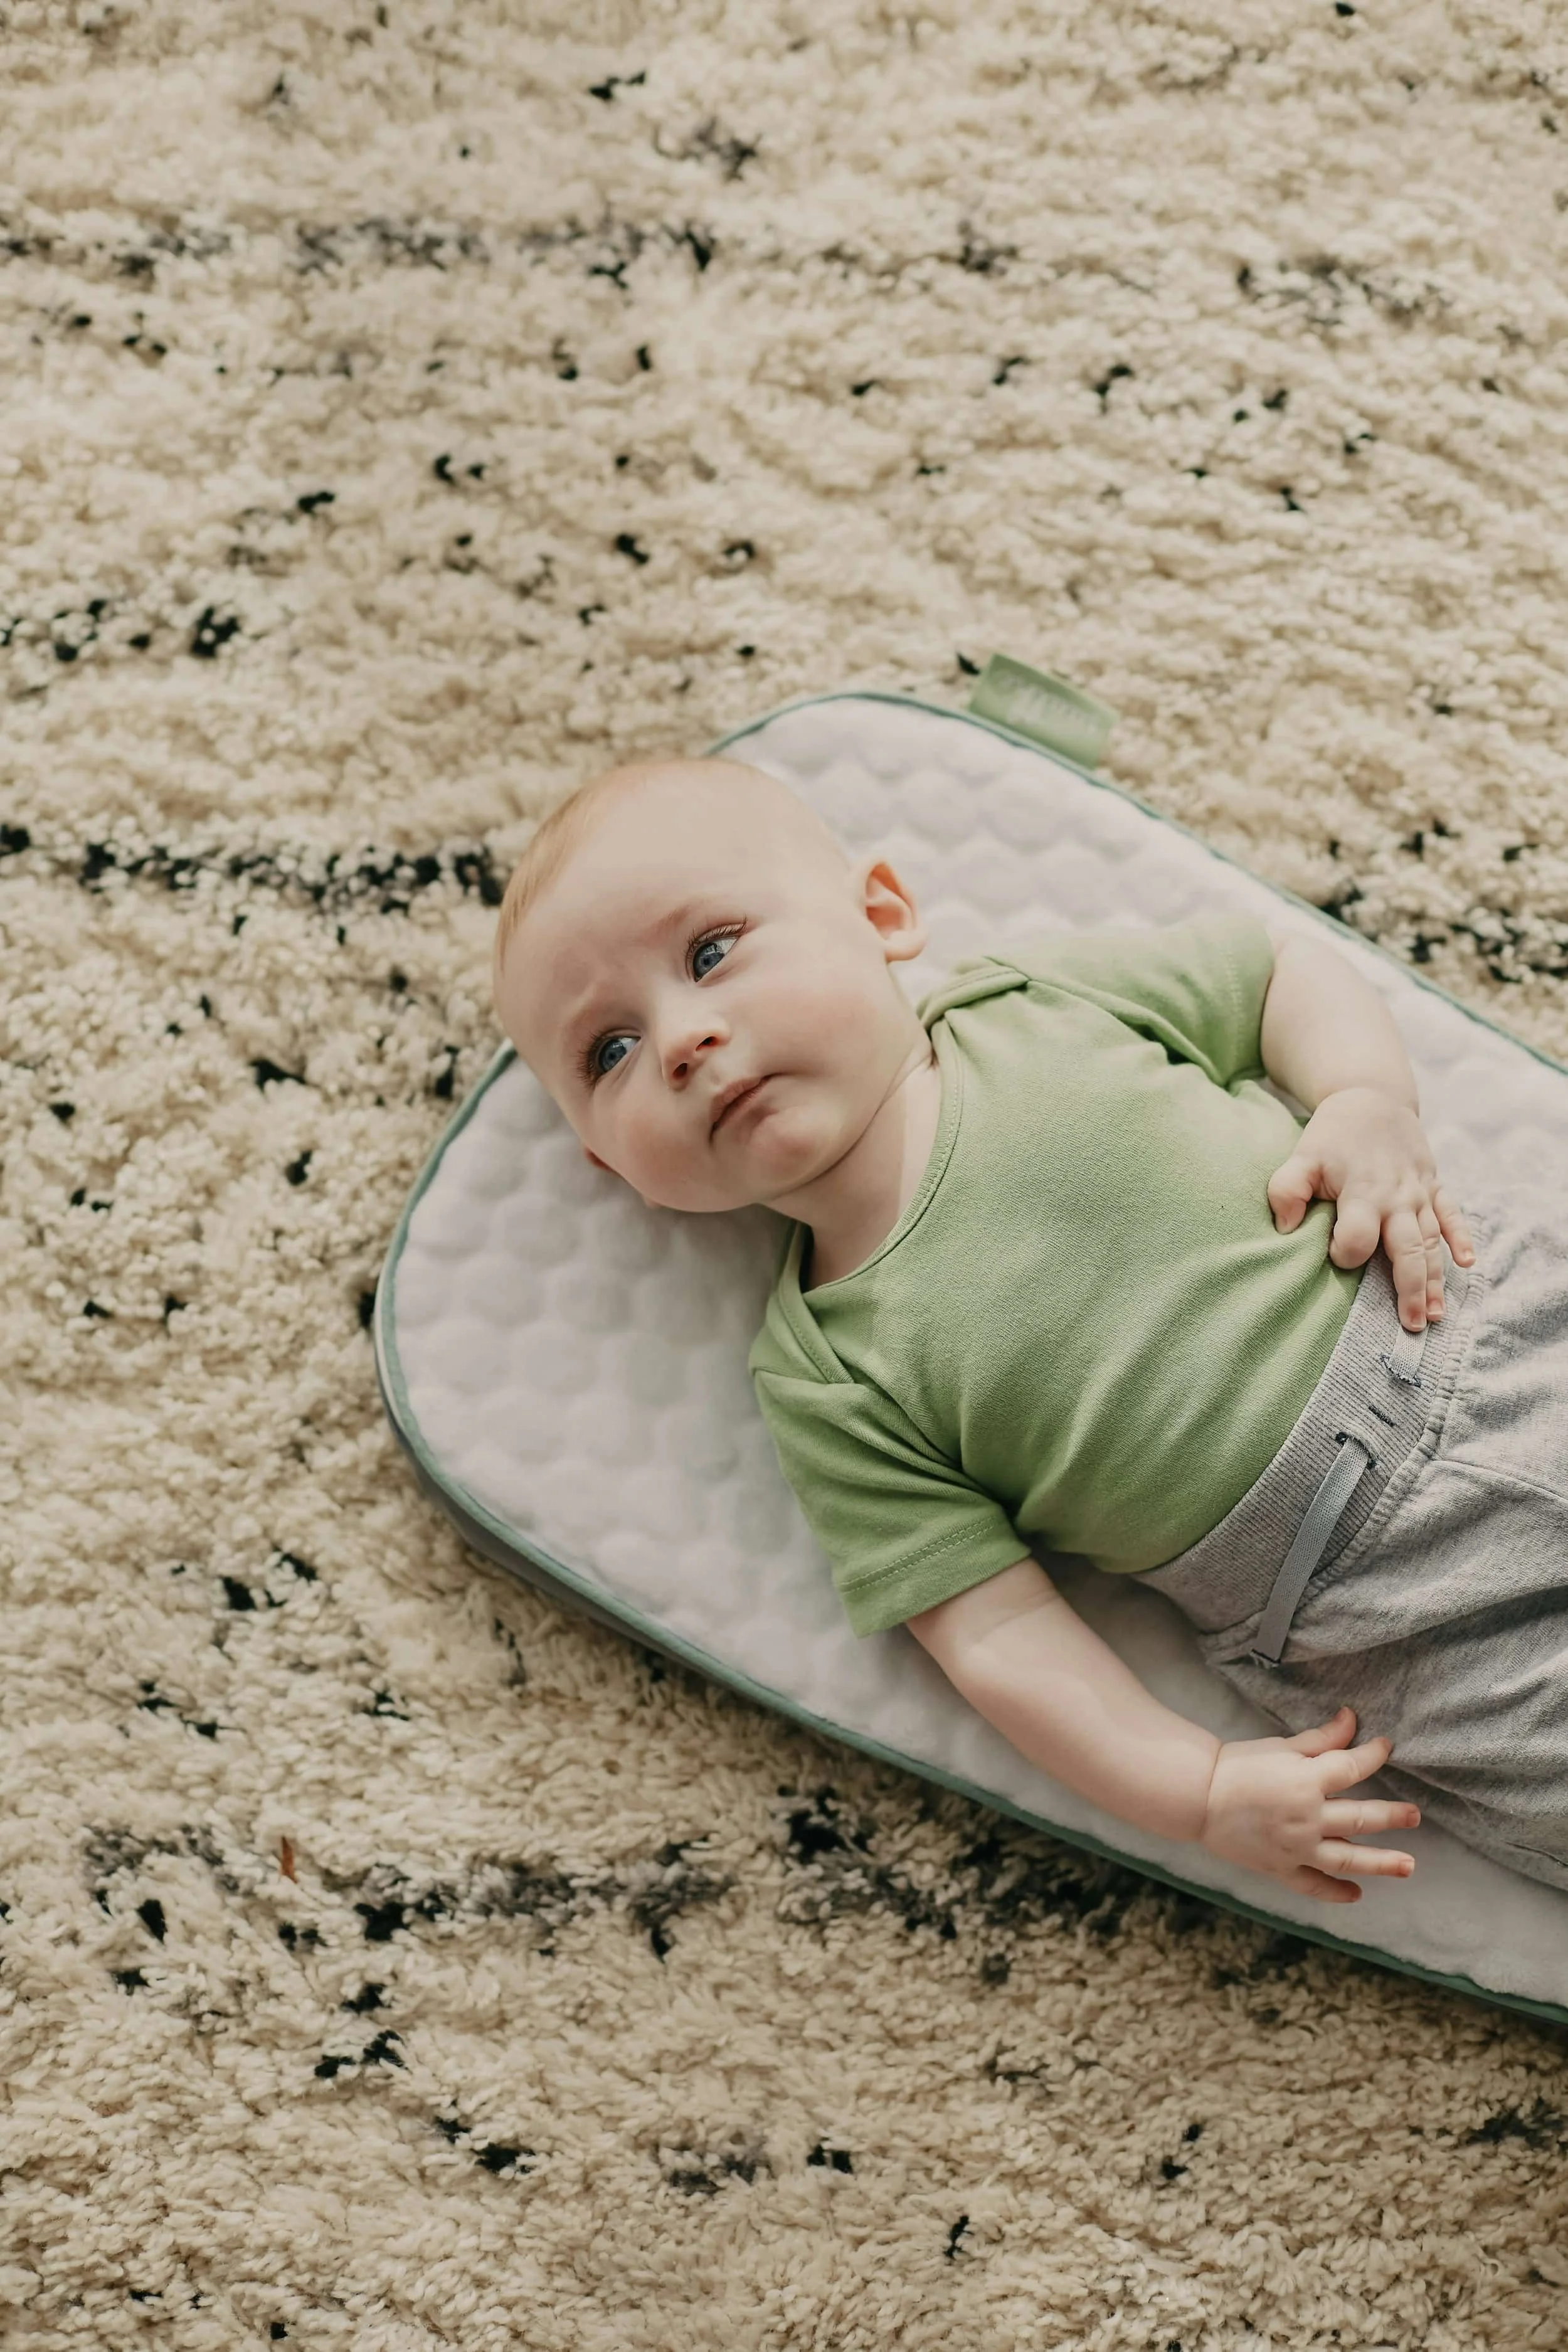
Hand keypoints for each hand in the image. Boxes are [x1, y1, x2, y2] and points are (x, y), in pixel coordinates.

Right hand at [1199, 1705, 1419, 1902]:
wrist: (1199, 1796)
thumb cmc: (1239, 1764)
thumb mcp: (1282, 1745)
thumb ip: (1321, 1739)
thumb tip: (1352, 1719)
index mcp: (1307, 1780)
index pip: (1353, 1767)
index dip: (1373, 1754)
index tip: (1386, 1747)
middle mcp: (1308, 1817)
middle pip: (1361, 1817)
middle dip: (1392, 1815)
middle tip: (1414, 1815)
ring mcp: (1296, 1847)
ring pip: (1347, 1858)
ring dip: (1381, 1863)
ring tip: (1408, 1866)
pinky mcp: (1281, 1868)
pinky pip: (1314, 1885)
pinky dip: (1335, 1893)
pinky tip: (1356, 1894)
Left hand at [1267, 1086, 1475, 1331]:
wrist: (1371, 1096)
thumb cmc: (1332, 1134)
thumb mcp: (1301, 1156)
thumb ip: (1286, 1190)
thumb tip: (1284, 1229)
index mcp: (1363, 1192)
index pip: (1359, 1237)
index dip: (1346, 1253)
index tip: (1336, 1259)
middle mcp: (1397, 1197)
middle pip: (1407, 1249)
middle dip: (1410, 1288)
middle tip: (1410, 1324)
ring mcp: (1419, 1193)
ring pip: (1431, 1242)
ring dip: (1434, 1278)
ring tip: (1433, 1314)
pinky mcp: (1434, 1186)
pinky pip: (1452, 1215)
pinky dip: (1461, 1238)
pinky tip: (1467, 1263)